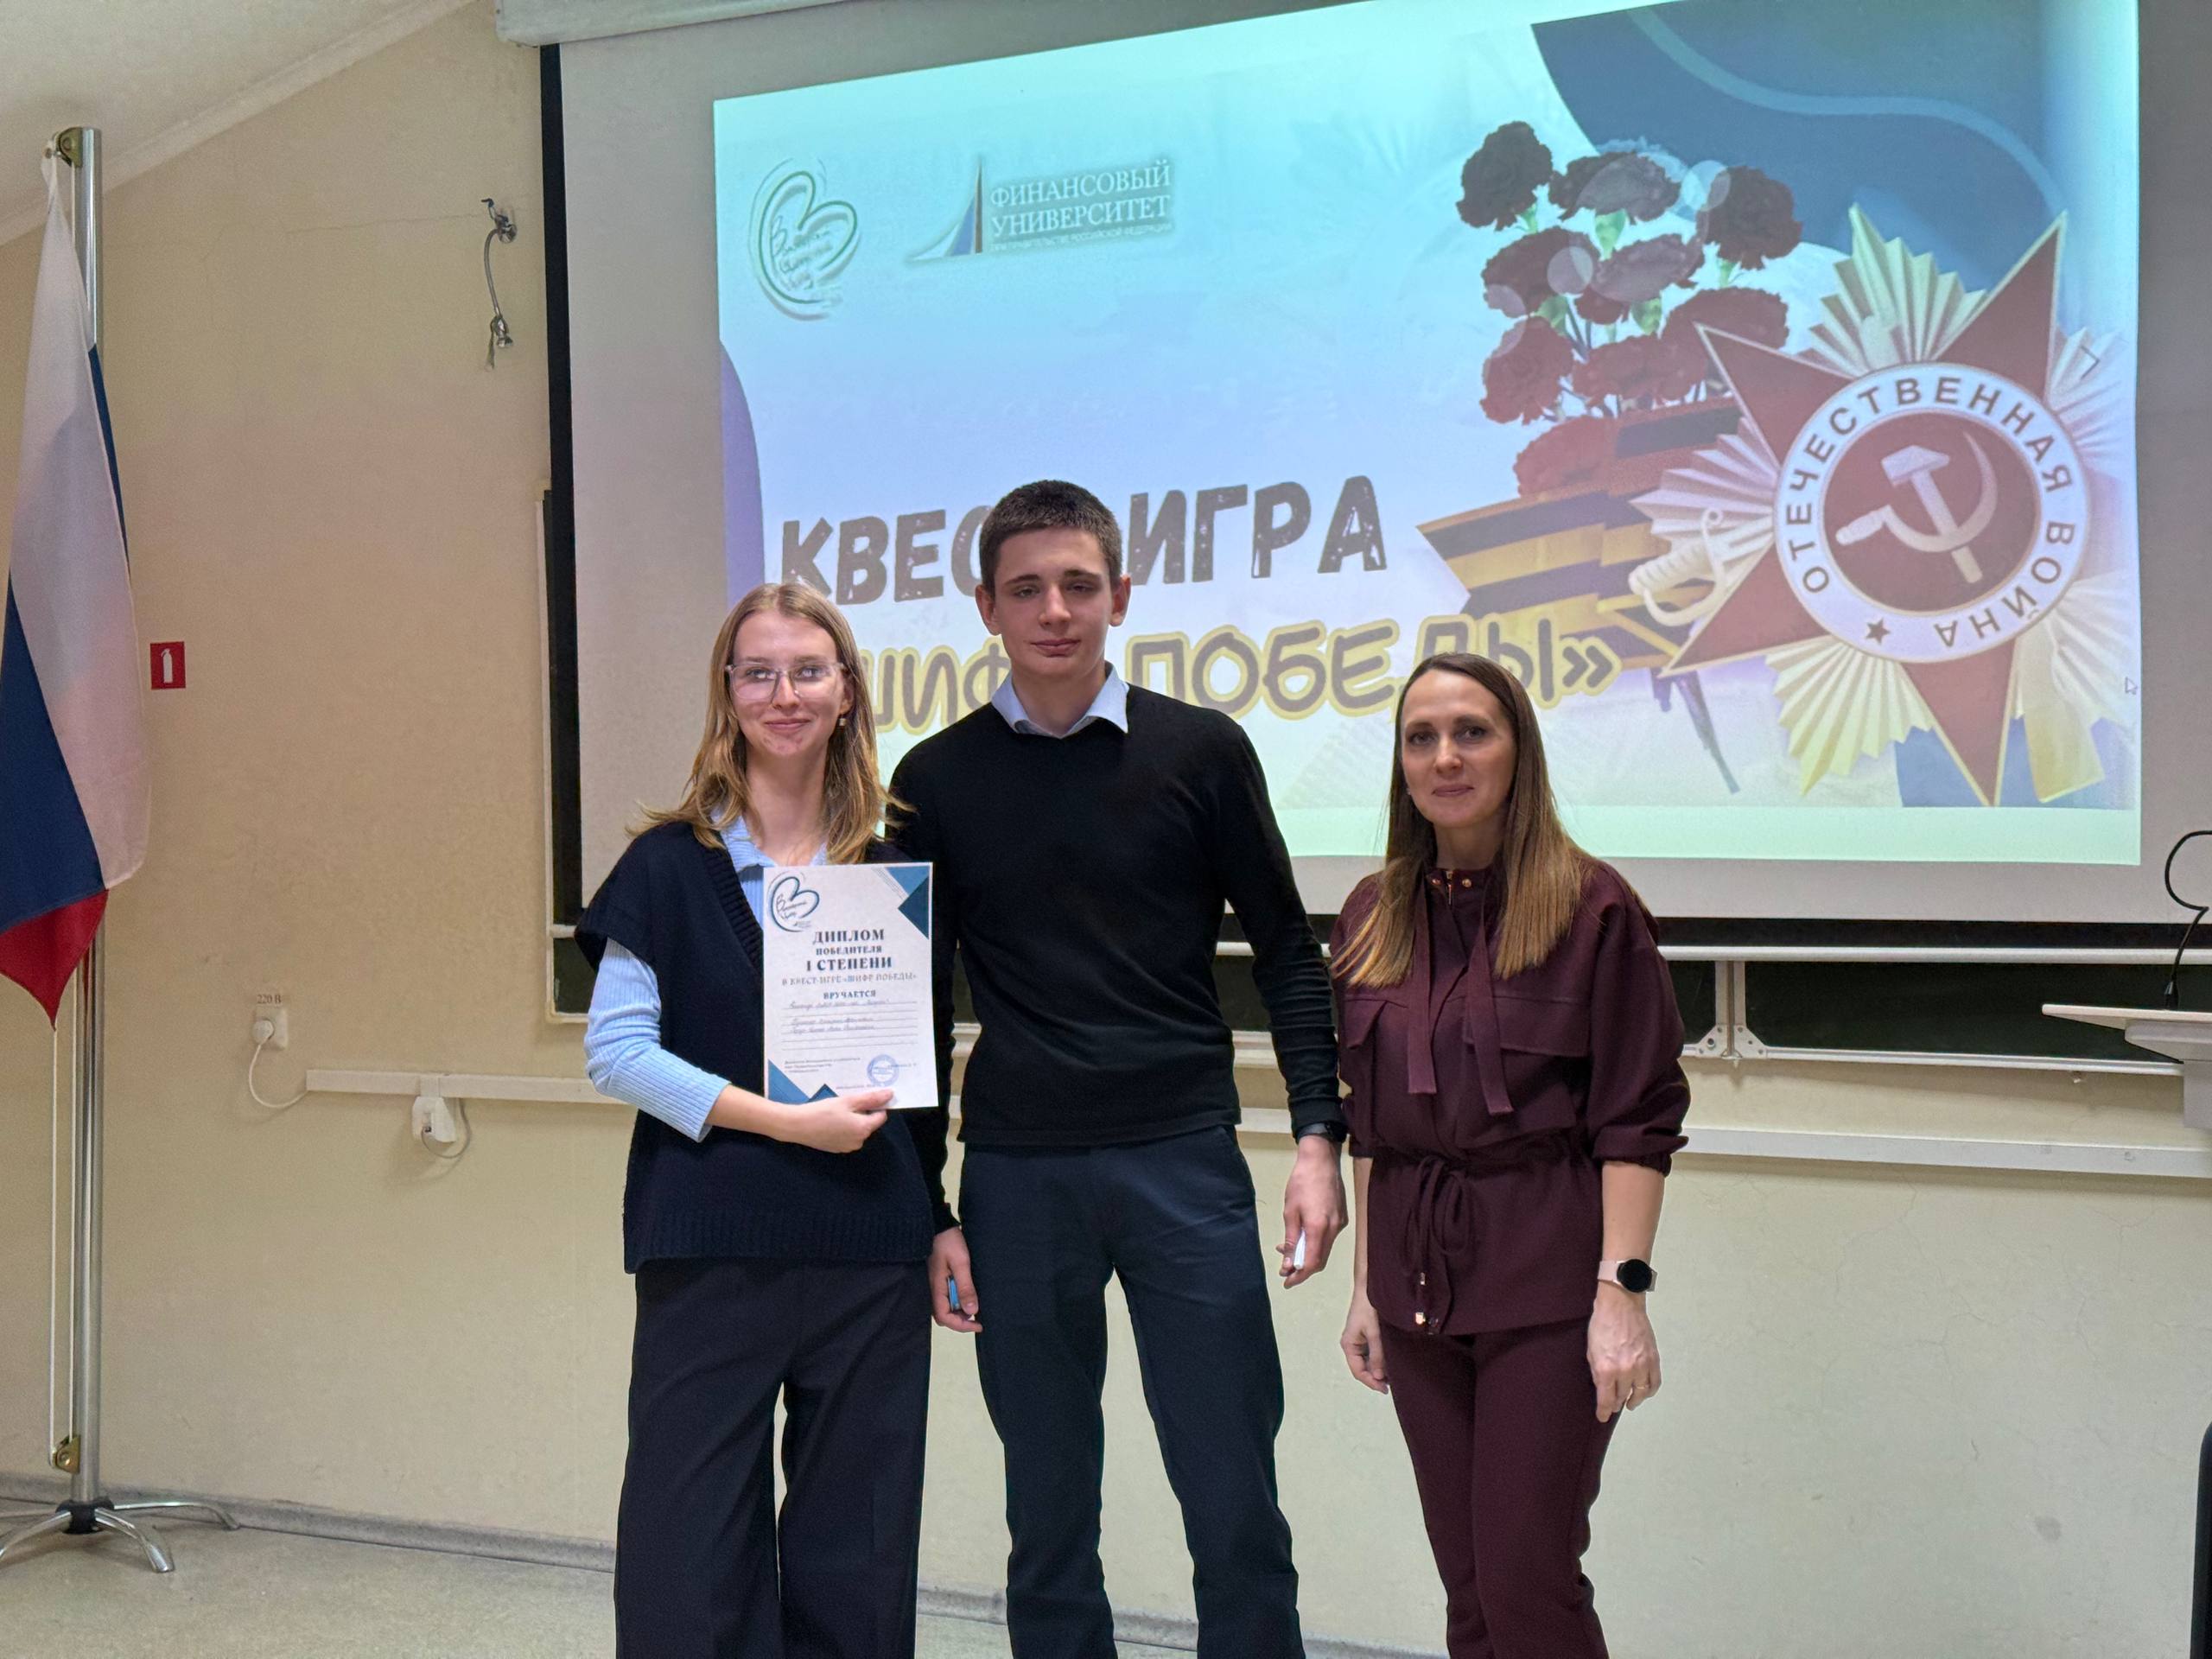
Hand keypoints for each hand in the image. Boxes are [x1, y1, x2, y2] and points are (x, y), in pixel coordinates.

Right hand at [775, 1089, 891, 1153]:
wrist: (797, 1125)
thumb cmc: (822, 1111)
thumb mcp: (848, 1101)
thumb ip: (870, 1099)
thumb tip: (889, 1094)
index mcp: (864, 1129)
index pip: (881, 1116)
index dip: (876, 1105)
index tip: (865, 1096)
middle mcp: (858, 1141)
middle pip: (868, 1123)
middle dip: (862, 1111)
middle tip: (848, 1100)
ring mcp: (847, 1147)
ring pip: (857, 1129)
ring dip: (852, 1119)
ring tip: (838, 1109)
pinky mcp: (836, 1148)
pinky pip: (846, 1135)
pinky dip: (843, 1126)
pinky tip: (831, 1119)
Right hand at [931, 1227, 980, 1333]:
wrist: (940, 1226)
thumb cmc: (949, 1242)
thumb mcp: (961, 1264)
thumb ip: (965, 1287)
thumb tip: (972, 1311)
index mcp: (936, 1289)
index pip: (944, 1318)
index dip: (961, 1325)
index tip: (978, 1324)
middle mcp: (933, 1290)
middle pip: (944, 1316)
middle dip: (960, 1320)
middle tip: (978, 1317)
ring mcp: (935, 1285)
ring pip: (945, 1308)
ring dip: (959, 1310)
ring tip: (975, 1304)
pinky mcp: (938, 1280)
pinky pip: (946, 1298)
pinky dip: (957, 1301)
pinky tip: (967, 1294)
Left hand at [1277, 1134, 1345, 1286]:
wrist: (1321, 1160)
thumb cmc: (1301, 1183)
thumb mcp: (1290, 1211)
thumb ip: (1291, 1239)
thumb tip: (1288, 1263)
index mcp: (1319, 1228)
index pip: (1312, 1262)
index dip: (1300, 1275)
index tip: (1287, 1281)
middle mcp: (1334, 1229)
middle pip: (1321, 1259)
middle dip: (1303, 1268)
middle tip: (1285, 1269)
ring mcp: (1340, 1223)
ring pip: (1325, 1249)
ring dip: (1308, 1254)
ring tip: (1288, 1250)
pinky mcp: (1342, 1217)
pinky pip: (1328, 1237)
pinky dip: (1315, 1242)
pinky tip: (1302, 1236)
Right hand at [1340, 1286, 1388, 1393]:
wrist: (1370, 1285)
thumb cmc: (1369, 1306)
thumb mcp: (1374, 1332)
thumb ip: (1377, 1355)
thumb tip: (1378, 1376)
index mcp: (1349, 1345)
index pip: (1358, 1371)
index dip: (1371, 1382)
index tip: (1386, 1389)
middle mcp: (1352, 1344)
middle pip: (1363, 1368)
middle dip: (1376, 1376)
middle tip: (1393, 1384)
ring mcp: (1360, 1340)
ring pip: (1369, 1361)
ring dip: (1380, 1368)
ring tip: (1394, 1374)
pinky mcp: (1368, 1335)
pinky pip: (1373, 1352)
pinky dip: (1381, 1359)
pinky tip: (1392, 1361)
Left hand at [1588, 1282, 1660, 1422]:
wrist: (1621, 1304)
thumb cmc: (1601, 1324)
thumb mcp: (1591, 1350)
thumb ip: (1597, 1372)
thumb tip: (1602, 1388)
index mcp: (1607, 1369)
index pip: (1606, 1399)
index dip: (1604, 1411)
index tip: (1602, 1417)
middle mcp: (1626, 1371)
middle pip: (1622, 1396)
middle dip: (1616, 1403)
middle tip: (1614, 1406)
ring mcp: (1642, 1365)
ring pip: (1640, 1393)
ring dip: (1634, 1400)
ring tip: (1630, 1402)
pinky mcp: (1653, 1359)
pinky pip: (1654, 1383)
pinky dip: (1650, 1391)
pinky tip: (1644, 1392)